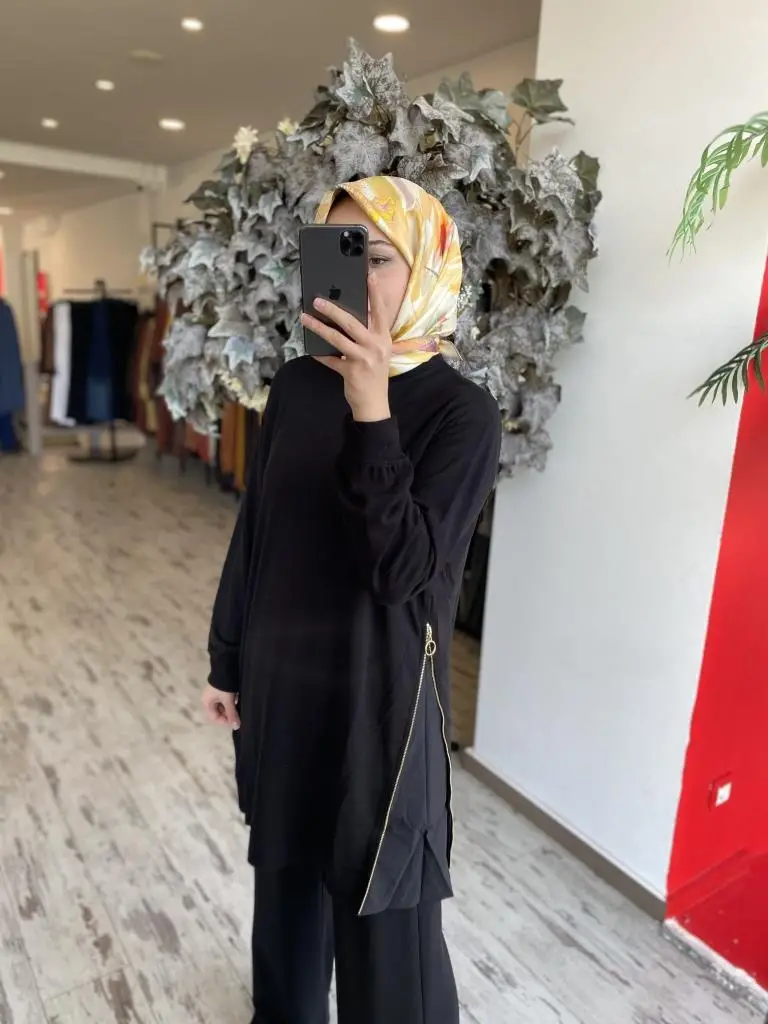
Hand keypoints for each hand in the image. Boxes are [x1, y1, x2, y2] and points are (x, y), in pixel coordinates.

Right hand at [201, 684, 240, 729]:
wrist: (226, 668)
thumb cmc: (224, 687)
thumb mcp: (228, 701)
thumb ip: (232, 714)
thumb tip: (236, 727)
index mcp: (206, 703)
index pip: (214, 718)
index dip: (225, 721)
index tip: (235, 722)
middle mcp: (208, 699)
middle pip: (219, 712)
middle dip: (229, 714)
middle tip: (238, 715)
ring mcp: (214, 694)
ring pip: (223, 706)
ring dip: (231, 708)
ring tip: (239, 706)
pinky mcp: (220, 690)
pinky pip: (226, 699)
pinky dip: (232, 701)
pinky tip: (237, 699)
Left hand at [300, 274, 391, 421]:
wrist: (374, 402)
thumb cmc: (374, 373)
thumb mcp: (377, 350)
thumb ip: (367, 334)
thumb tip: (346, 315)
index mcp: (383, 338)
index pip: (380, 311)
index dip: (375, 293)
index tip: (368, 275)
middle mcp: (375, 346)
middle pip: (352, 323)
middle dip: (333, 310)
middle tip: (317, 300)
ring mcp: (363, 359)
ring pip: (337, 339)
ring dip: (319, 327)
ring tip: (305, 318)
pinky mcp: (351, 372)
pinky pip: (330, 360)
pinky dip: (319, 355)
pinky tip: (310, 349)